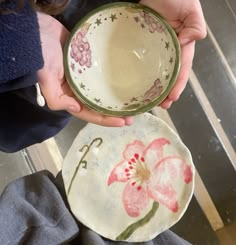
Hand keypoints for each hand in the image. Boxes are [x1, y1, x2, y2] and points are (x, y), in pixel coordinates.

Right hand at [37, 12, 131, 126]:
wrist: (38, 29)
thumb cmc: (41, 55)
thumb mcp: (46, 78)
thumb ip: (57, 99)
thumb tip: (76, 109)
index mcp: (69, 96)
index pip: (89, 113)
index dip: (105, 120)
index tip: (123, 122)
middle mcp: (78, 90)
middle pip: (98, 106)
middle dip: (114, 114)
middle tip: (132, 117)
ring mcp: (85, 77)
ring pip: (102, 93)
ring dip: (115, 100)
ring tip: (132, 104)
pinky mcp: (89, 64)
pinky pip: (103, 77)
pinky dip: (112, 83)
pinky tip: (124, 84)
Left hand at [140, 0, 206, 108]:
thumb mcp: (190, 9)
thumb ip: (195, 26)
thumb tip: (187, 43)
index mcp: (182, 45)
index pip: (182, 69)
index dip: (178, 84)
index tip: (172, 98)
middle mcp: (168, 50)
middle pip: (168, 75)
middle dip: (166, 92)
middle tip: (161, 106)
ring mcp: (154, 48)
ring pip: (155, 72)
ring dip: (154, 88)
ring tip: (150, 101)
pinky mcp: (140, 45)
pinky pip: (141, 62)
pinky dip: (141, 75)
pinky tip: (138, 84)